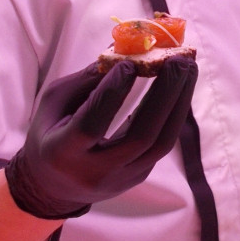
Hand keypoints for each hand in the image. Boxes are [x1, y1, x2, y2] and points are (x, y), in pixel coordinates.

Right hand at [4, 55, 197, 218]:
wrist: (54, 186)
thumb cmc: (50, 133)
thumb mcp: (54, 103)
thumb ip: (86, 81)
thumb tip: (124, 54)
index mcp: (62, 152)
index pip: (92, 125)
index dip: (112, 94)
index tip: (131, 63)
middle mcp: (95, 171)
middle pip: (140, 137)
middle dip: (164, 95)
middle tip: (178, 60)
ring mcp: (122, 178)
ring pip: (160, 144)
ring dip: (179, 103)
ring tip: (189, 68)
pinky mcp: (139, 176)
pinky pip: (162, 144)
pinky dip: (174, 113)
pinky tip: (181, 87)